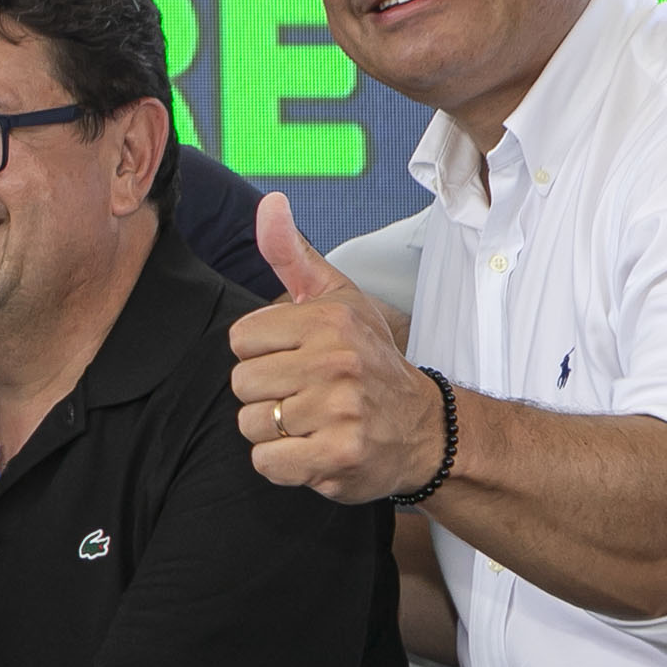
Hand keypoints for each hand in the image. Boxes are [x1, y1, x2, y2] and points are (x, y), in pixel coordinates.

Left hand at [229, 193, 450, 503]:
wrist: (426, 428)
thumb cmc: (370, 360)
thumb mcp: (337, 299)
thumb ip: (293, 254)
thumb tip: (269, 202)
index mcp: (328, 321)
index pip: (240, 340)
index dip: (262, 355)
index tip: (296, 360)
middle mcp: (336, 362)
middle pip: (242, 383)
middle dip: (266, 395)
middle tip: (306, 396)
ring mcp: (339, 411)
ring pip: (251, 424)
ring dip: (274, 432)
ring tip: (311, 423)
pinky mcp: (339, 455)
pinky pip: (266, 463)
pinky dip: (283, 464)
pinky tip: (312, 450)